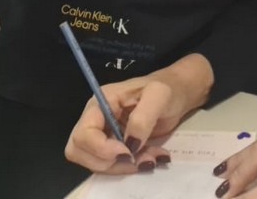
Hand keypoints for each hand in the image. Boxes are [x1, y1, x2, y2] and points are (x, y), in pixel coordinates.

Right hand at [65, 54, 213, 172]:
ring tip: (150, 158)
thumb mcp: (159, 95)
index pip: (83, 133)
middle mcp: (96, 120)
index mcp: (101, 102)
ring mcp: (103, 135)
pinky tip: (150, 158)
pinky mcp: (114, 148)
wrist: (177, 95)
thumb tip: (130, 145)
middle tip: (139, 159)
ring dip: (123, 167)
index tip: (128, 152)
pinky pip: (112, 166)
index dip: (101, 148)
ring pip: (96, 163)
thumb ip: (142, 118)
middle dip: (110, 162)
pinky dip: (130, 168)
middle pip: (80, 151)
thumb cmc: (167, 89)